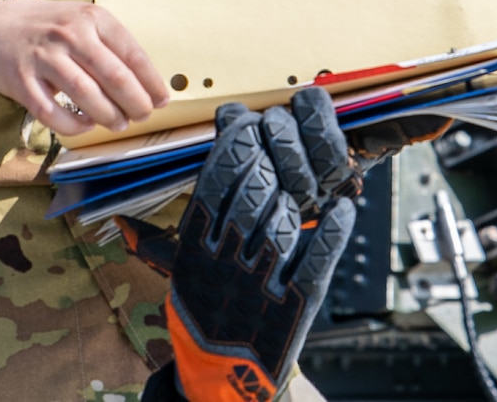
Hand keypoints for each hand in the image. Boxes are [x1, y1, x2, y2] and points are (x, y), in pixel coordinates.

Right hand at [0, 1, 170, 134]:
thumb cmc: (46, 28)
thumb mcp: (81, 19)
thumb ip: (109, 44)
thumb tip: (146, 82)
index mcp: (91, 17)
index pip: (132, 54)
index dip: (151, 82)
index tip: (162, 100)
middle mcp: (70, 34)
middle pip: (114, 77)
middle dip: (136, 103)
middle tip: (144, 116)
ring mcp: (45, 58)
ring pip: (87, 96)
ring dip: (109, 116)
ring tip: (119, 124)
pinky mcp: (23, 82)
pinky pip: (54, 114)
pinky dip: (74, 126)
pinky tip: (86, 126)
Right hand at [120, 88, 358, 401]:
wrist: (222, 378)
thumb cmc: (204, 312)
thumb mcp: (181, 267)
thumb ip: (181, 222)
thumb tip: (152, 194)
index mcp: (195, 248)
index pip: (215, 179)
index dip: (234, 141)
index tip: (246, 121)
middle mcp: (225, 261)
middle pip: (252, 189)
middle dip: (268, 153)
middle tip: (277, 135)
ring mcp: (261, 283)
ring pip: (284, 217)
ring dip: (297, 187)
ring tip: (301, 174)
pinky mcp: (295, 306)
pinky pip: (319, 259)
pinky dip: (334, 231)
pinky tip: (343, 208)